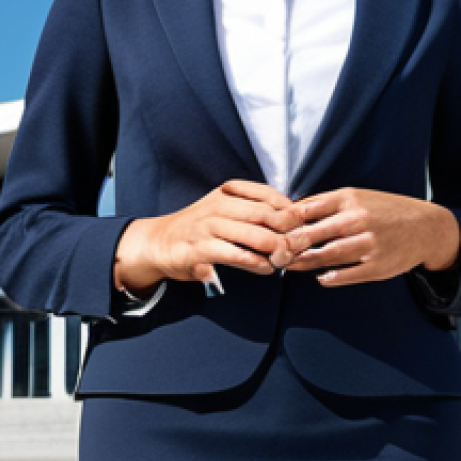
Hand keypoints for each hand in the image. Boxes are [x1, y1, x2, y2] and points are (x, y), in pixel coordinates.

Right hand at [113, 179, 304, 296]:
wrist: (158, 241)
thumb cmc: (199, 226)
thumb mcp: (222, 208)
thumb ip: (250, 210)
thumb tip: (290, 216)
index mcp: (226, 192)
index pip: (264, 193)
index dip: (287, 206)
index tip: (301, 218)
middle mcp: (218, 206)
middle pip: (263, 214)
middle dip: (287, 229)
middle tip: (301, 242)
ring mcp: (208, 227)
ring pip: (253, 235)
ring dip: (275, 248)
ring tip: (285, 258)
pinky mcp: (200, 250)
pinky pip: (236, 256)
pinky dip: (256, 263)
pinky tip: (266, 268)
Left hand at [283, 187, 460, 286]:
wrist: (426, 227)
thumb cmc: (385, 210)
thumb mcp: (358, 196)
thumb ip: (327, 203)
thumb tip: (291, 210)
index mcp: (349, 198)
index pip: (308, 208)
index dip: (286, 221)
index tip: (271, 229)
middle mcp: (358, 219)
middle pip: (313, 233)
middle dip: (289, 245)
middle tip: (273, 252)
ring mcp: (368, 244)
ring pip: (327, 255)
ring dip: (304, 262)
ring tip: (289, 266)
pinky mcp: (377, 266)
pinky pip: (347, 274)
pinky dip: (330, 277)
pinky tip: (320, 277)